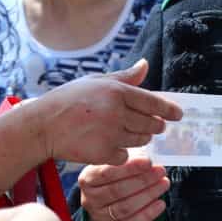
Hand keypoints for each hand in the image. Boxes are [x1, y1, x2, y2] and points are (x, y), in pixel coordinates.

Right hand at [38, 59, 182, 164]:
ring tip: (124, 131)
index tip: (178, 114)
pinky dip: (121, 152)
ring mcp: (111, 133)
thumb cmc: (68, 100)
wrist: (43, 126)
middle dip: (154, 125)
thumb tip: (145, 65)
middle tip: (152, 125)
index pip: (152, 101)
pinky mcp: (104, 153)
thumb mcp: (96, 82)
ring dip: (139, 138)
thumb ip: (125, 77)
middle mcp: (117, 112)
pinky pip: (126, 156)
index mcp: (117, 91)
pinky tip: (108, 144)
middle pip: (151, 123)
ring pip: (141, 140)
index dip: (168, 109)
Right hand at [79, 157, 168, 220]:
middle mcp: (89, 199)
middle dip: (143, 180)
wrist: (107, 202)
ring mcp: (99, 217)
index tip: (149, 162)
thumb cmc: (114, 177)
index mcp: (87, 179)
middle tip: (161, 171)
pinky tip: (160, 203)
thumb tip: (147, 158)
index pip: (107, 173)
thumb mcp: (114, 164)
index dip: (130, 168)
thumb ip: (127, 160)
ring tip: (164, 183)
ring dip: (148, 195)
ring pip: (125, 207)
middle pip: (117, 190)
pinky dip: (148, 214)